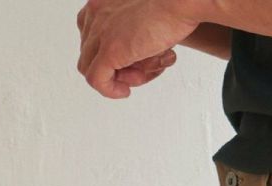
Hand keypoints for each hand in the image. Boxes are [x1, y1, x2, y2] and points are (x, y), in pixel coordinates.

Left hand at [77, 0, 201, 98]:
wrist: (180, 2)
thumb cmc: (170, 7)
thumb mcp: (141, 18)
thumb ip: (128, 30)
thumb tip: (130, 53)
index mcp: (100, 3)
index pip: (91, 39)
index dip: (109, 56)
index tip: (128, 63)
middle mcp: (95, 13)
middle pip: (91, 55)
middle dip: (115, 68)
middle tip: (139, 70)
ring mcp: (100, 32)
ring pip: (94, 69)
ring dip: (120, 78)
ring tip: (144, 71)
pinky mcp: (109, 50)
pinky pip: (97, 80)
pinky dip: (110, 91)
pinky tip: (125, 91)